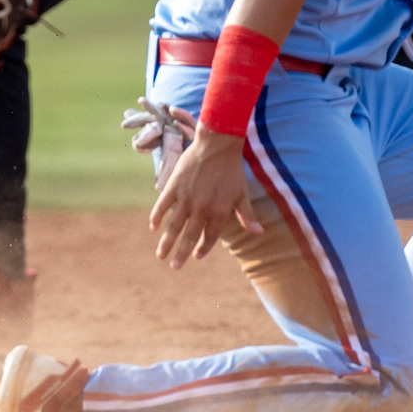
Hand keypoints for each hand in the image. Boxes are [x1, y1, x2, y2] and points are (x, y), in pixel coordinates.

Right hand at [149, 127, 261, 269]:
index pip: (210, 236)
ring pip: (174, 225)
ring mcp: (186, 197)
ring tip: (160, 255)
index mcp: (219, 211)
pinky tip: (153, 227)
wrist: (217, 143)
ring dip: (166, 242)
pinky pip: (163, 205)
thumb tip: (259, 233)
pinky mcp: (174, 185)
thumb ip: (247, 215)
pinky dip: (157, 217)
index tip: (197, 257)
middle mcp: (201, 208)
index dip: (204, 248)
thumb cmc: (232, 169)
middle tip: (175, 267)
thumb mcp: (242, 193)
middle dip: (181, 254)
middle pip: (189, 236)